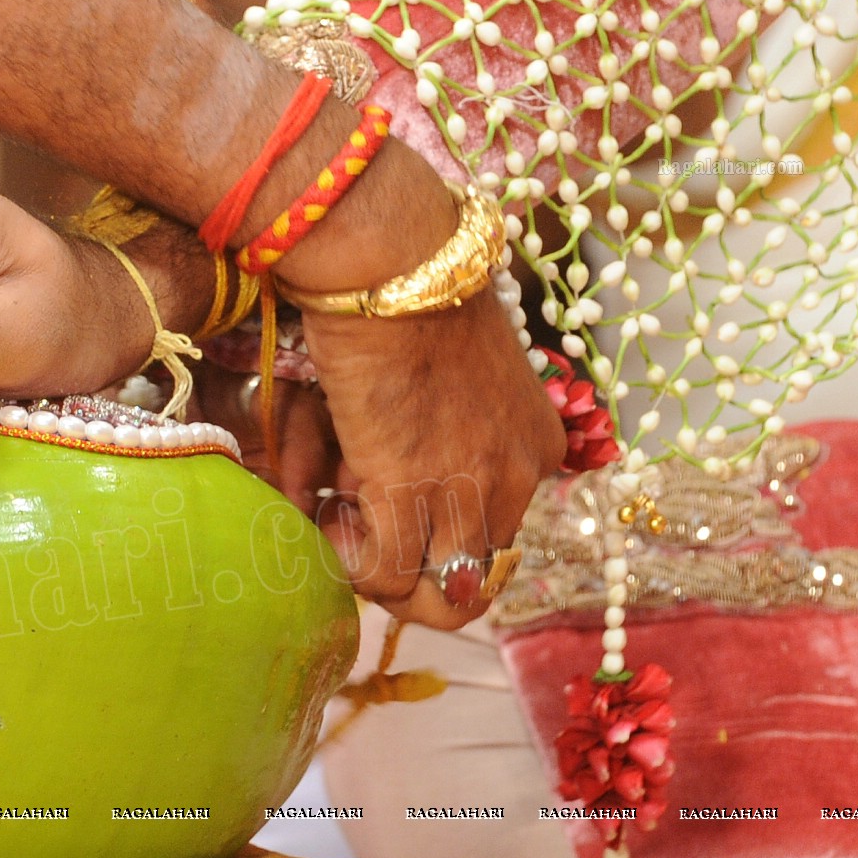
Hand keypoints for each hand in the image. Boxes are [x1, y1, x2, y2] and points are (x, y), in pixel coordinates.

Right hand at [276, 151, 566, 628]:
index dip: (432, 531)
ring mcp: (474, 490)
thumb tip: (352, 492)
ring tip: (334, 514)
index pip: (497, 534)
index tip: (382, 496)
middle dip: (407, 562)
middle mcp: (520, 476)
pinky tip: (322, 514)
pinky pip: (386, 574)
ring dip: (375, 568)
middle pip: (473, 577)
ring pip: (438, 593)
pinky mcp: (417, 492)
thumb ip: (422, 440)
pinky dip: (349, 561)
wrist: (391, 264)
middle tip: (355, 522)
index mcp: (534, 443)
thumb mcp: (441, 379)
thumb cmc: (403, 298)